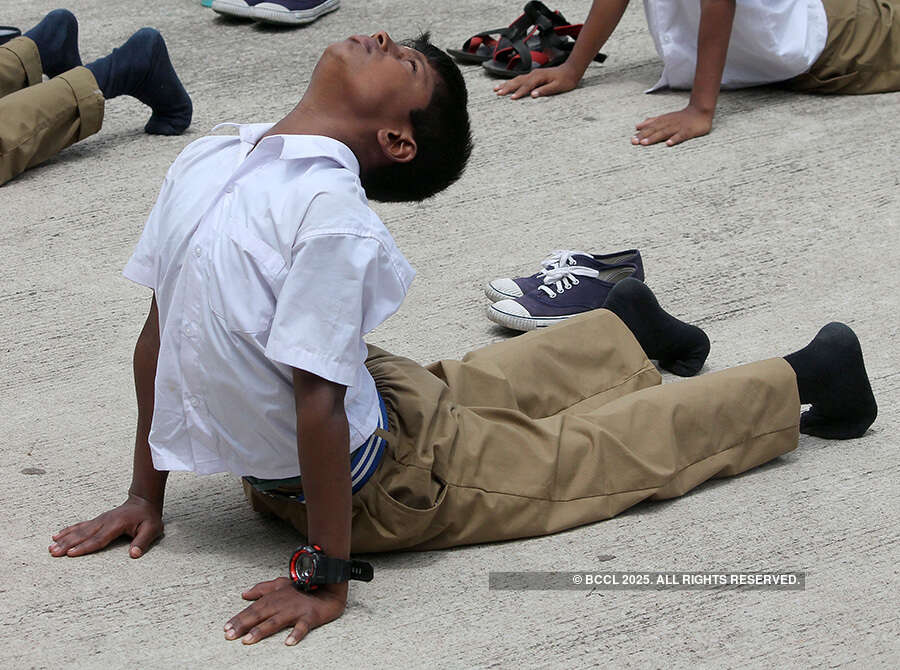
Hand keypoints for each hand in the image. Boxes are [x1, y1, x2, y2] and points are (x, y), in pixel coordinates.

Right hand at [49, 493, 162, 557]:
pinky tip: (57, 535)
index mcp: (116, 525)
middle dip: (68, 544)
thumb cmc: (148, 517)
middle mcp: (104, 521)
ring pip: (79, 530)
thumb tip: (134, 554)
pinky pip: (80, 525)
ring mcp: (100, 520)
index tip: (71, 553)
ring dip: (64, 538)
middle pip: (84, 535)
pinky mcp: (97, 520)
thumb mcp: (152, 529)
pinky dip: (68, 530)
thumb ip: (143, 541)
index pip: (99, 538)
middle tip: (53, 552)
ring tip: (51, 546)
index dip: (85, 547)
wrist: (144, 501)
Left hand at [225, 577, 346, 645]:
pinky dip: (296, 634)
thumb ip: (262, 588)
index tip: (226, 628)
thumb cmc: (303, 587)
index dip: (239, 618)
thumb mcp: (280, 584)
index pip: (253, 608)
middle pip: (260, 615)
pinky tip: (288, 642)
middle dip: (243, 625)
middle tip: (230, 635)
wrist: (328, 587)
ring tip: (248, 640)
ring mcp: (296, 610)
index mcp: (274, 597)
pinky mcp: (310, 616)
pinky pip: (302, 627)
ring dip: (261, 630)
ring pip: (276, 621)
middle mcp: (282, 603)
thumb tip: (244, 594)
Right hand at [493, 64, 580, 99]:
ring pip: (517, 79)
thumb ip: (545, 90)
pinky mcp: (533, 75)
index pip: (527, 86)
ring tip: (496, 89)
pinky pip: (520, 79)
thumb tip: (533, 95)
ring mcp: (533, 74)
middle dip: (507, 87)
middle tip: (497, 93)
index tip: (512, 98)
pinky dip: (512, 82)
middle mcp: (534, 74)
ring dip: (506, 84)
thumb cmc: (565, 80)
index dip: (519, 92)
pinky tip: (506, 85)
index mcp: (539, 77)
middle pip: (518, 81)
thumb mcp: (558, 87)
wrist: (570, 70)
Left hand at [632, 105, 713, 146]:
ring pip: (665, 132)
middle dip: (644, 135)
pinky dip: (674, 139)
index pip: (650, 127)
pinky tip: (668, 144)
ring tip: (645, 143)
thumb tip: (638, 126)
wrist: (700, 111)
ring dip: (654, 137)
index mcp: (663, 120)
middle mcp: (669, 123)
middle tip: (634, 142)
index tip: (632, 139)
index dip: (641, 133)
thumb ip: (651, 122)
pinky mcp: (688, 131)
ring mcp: (678, 127)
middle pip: (655, 129)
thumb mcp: (665, 118)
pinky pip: (681, 135)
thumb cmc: (681, 117)